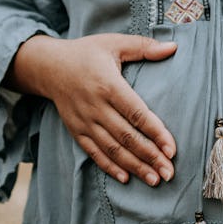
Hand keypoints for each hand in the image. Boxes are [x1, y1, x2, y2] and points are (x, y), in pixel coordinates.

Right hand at [9, 33, 176, 185]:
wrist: (48, 66)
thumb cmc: (87, 53)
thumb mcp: (115, 43)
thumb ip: (144, 46)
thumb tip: (174, 47)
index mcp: (108, 84)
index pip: (137, 114)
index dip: (156, 133)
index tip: (172, 150)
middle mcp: (95, 106)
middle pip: (126, 136)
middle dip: (149, 156)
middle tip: (169, 172)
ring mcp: (84, 121)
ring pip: (112, 148)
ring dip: (134, 166)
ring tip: (154, 180)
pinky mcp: (75, 130)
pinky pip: (93, 152)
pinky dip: (109, 166)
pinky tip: (126, 178)